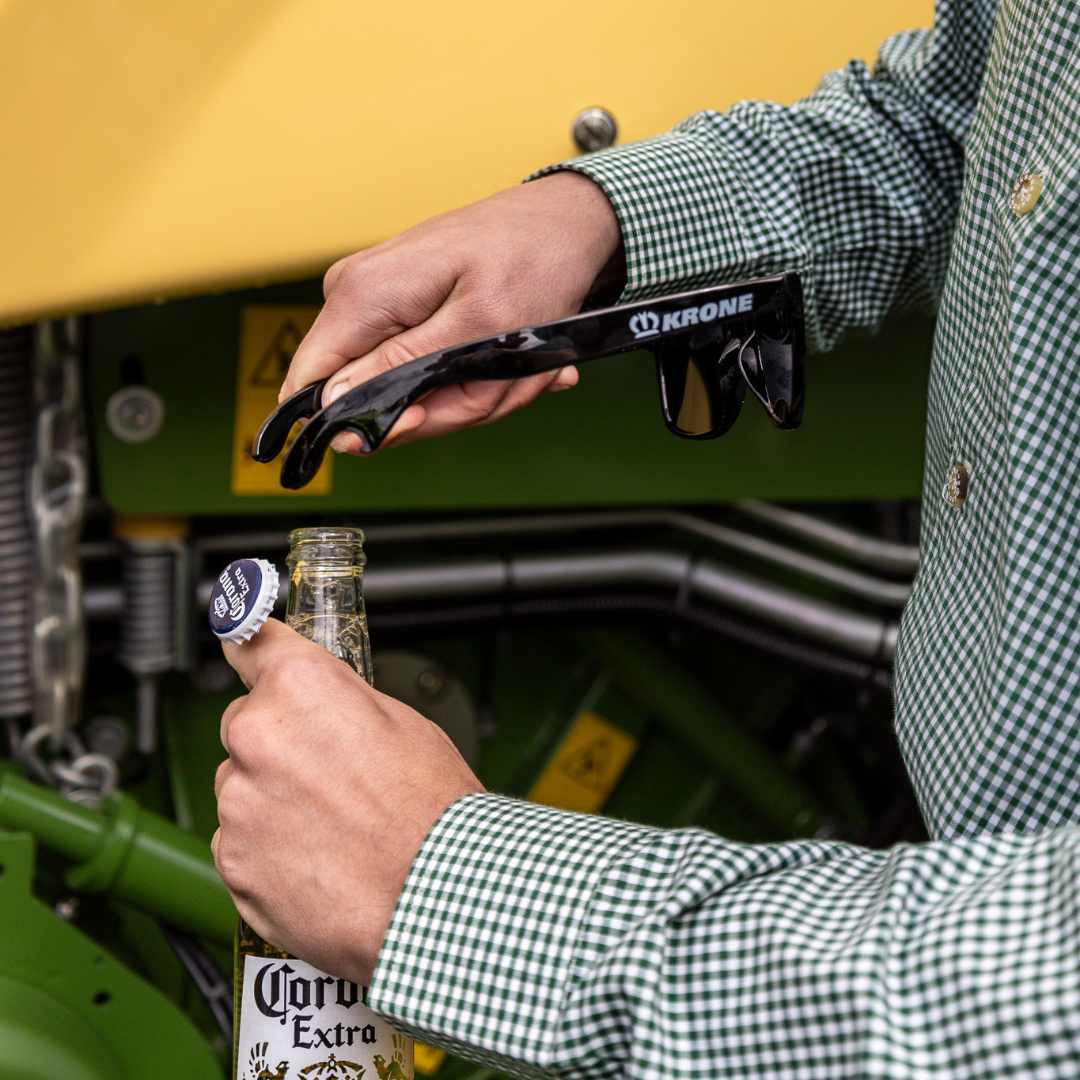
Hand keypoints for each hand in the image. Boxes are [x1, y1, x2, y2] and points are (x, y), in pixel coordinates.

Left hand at [212, 619, 483, 983]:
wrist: (435, 899)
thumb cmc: (432, 815)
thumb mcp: (404, 724)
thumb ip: (343, 702)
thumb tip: (322, 701)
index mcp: (301, 687)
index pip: (249, 640)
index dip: (251, 646)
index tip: (240, 642)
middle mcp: (257, 736)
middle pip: (246, 723)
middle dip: (277, 742)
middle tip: (327, 771)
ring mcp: (238, 802)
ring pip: (241, 786)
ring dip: (271, 799)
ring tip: (329, 825)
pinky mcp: (231, 860)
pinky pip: (239, 842)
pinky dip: (266, 848)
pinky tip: (315, 857)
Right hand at [282, 171, 623, 450]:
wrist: (562, 222)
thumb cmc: (532, 260)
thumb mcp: (478, 325)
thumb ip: (403, 367)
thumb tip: (336, 402)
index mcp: (363, 295)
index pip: (313, 385)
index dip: (364, 422)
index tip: (426, 416)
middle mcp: (356, 295)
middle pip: (370, 396)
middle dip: (446, 406)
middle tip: (504, 383)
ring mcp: (376, 302)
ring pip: (407, 390)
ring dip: (474, 392)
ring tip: (520, 367)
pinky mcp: (400, 310)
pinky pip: (424, 369)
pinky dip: (476, 375)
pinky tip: (513, 359)